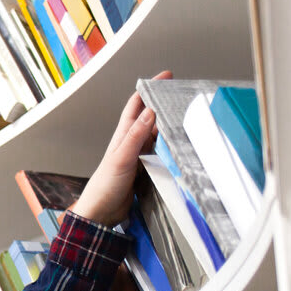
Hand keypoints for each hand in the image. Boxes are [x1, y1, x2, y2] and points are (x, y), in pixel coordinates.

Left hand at [70, 70, 171, 227]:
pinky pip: (161, 153)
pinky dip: (171, 146)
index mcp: (123, 135)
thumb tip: (149, 111)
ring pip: (158, 135)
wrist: (100, 214)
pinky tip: (182, 145)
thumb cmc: (104, 187)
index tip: (166, 76)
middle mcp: (131, 143)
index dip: (149, 89)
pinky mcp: (146, 170)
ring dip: (170, 125)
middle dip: (165, 104)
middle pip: (150, 118)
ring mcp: (139, 156)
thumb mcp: (121, 158)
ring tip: (189, 115)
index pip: (136, 105)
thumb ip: (135, 136)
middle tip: (185, 95)